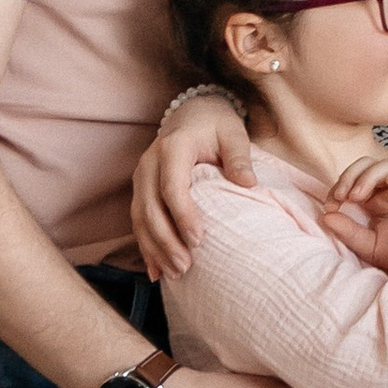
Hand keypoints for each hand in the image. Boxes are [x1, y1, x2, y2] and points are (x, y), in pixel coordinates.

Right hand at [131, 92, 251, 280]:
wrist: (192, 113)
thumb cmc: (216, 125)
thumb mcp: (233, 133)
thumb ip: (239, 156)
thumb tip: (248, 183)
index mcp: (173, 148)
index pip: (172, 186)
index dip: (182, 215)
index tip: (198, 239)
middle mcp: (150, 163)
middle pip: (150, 207)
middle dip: (166, 240)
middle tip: (186, 267)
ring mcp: (141, 177)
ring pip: (140, 218)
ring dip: (155, 248)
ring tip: (175, 274)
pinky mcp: (140, 190)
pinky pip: (138, 222)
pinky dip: (146, 247)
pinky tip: (156, 271)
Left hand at [318, 157, 387, 277]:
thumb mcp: (371, 247)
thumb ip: (349, 233)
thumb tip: (326, 215)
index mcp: (375, 199)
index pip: (352, 180)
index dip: (339, 186)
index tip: (331, 204)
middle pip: (367, 165)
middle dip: (350, 175)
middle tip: (343, 196)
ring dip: (369, 176)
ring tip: (360, 195)